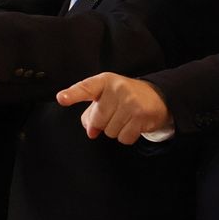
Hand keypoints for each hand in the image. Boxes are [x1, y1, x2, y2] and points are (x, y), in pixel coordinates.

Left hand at [57, 73, 171, 143]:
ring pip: (110, 131)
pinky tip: (133, 124)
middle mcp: (118, 88)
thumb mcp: (106, 97)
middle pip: (97, 120)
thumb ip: (91, 113)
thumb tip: (91, 131)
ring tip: (125, 118)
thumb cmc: (124, 97)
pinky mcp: (141, 116)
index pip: (86, 88)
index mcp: (104, 81)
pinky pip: (124, 138)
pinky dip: (127, 136)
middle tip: (114, 114)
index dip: (72, 94)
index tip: (61, 98)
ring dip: (116, 130)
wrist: (157, 97)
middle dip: (103, 124)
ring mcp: (131, 102)